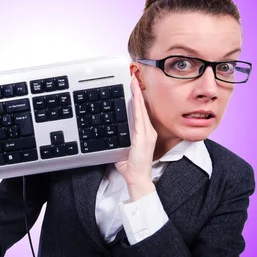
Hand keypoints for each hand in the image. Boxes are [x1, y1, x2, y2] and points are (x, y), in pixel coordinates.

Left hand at [114, 75, 157, 200]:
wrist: (138, 178)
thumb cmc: (131, 167)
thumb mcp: (122, 150)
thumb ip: (118, 141)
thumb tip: (109, 136)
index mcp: (144, 133)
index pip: (140, 112)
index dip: (137, 99)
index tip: (133, 87)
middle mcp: (147, 131)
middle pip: (142, 107)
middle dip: (137, 92)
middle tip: (133, 77)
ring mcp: (147, 133)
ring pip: (141, 109)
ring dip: (137, 95)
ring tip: (134, 81)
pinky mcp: (143, 137)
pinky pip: (140, 117)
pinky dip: (137, 105)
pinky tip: (135, 96)